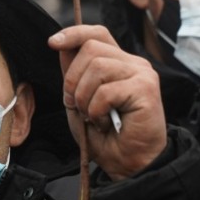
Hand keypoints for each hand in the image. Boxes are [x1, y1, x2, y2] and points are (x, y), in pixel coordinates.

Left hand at [48, 25, 166, 180]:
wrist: (128, 165)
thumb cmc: (106, 137)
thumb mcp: (79, 101)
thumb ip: (73, 74)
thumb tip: (61, 45)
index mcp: (119, 63)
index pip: (97, 34)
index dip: (74, 34)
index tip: (52, 43)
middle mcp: (133, 63)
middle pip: (91, 48)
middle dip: (73, 79)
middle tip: (77, 106)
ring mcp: (142, 74)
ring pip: (97, 67)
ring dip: (84, 97)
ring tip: (93, 117)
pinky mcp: (146, 89)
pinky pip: (106, 91)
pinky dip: (96, 111)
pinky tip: (105, 124)